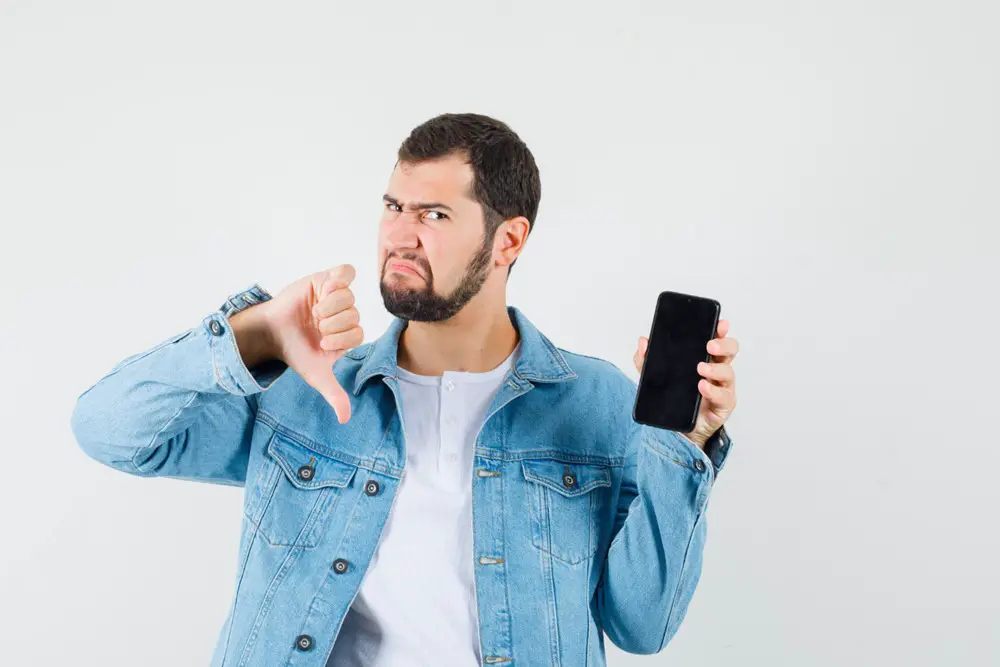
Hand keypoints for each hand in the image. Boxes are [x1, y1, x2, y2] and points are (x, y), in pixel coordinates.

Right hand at [259, 265, 363, 423]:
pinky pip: (346, 272)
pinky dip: (338, 281)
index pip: (359, 332)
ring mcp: (337, 296)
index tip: (322, 342)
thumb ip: (334, 394)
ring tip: (314, 313)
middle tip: (315, 326)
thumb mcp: (316, 375)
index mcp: (349, 335)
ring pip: (349, 296)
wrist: (271, 332)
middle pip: (354, 314)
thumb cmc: (295, 352)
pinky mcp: (327, 279)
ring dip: (329, 307)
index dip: (340, 338)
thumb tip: (345, 419)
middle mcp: (346, 315)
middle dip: (331, 324)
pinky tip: (324, 291)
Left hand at [633, 319, 738, 448]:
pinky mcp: (723, 405)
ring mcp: (722, 387)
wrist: (682, 428)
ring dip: (715, 368)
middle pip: (730, 351)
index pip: (716, 339)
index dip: (720, 330)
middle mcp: (717, 369)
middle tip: (710, 346)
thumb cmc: (676, 397)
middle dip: (723, 345)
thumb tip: (643, 342)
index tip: (719, 323)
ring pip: (729, 372)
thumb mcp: (657, 377)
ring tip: (701, 368)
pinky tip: (702, 386)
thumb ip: (648, 360)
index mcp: (705, 357)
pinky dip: (713, 390)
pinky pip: (724, 396)